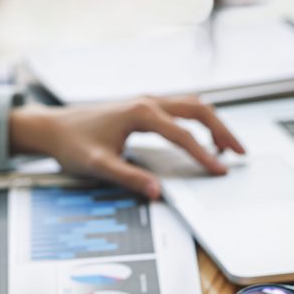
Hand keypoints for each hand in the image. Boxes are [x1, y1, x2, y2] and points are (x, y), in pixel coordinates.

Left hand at [9, 96, 244, 198]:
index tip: (219, 171)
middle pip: (198, 110)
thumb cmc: (72, 144)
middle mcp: (148, 101)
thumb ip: (129, 178)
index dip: (204, 155)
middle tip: (240, 153)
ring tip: (229, 146)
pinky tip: (204, 136)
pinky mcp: (145, 106)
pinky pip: (181, 108)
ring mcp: (147, 101)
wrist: (53, 127)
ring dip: (214, 123)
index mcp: (141, 113)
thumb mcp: (98, 166)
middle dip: (222, 131)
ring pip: (192, 105)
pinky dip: (199, 120)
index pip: (183, 135)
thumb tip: (157, 192)